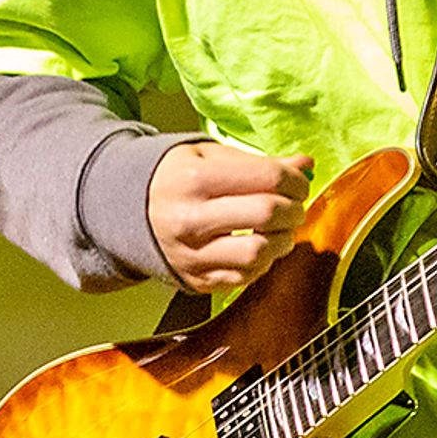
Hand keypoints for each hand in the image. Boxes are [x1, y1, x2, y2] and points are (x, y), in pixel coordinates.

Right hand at [148, 139, 313, 292]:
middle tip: (292, 205)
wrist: (130, 211)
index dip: (296, 180)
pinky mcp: (198, 279)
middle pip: (267, 214)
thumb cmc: (178, 179)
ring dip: (281, 239)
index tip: (298, 182)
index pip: (268, 178)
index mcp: (192, 179)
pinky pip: (247, 276)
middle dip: (293, 209)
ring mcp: (191, 253)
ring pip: (260, 252)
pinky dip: (263, 261)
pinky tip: (257, 244)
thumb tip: (306, 165)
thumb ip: (260, 163)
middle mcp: (189, 218)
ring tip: (277, 228)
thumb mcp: (211, 157)